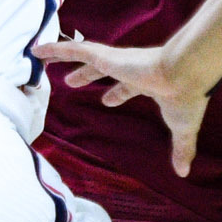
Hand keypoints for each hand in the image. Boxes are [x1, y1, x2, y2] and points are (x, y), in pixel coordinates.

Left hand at [35, 37, 210, 176]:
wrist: (184, 75)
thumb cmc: (185, 98)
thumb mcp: (181, 128)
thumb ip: (181, 148)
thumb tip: (184, 172)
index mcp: (147, 82)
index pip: (127, 87)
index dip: (117, 94)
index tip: (107, 100)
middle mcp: (130, 68)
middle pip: (102, 69)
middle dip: (87, 75)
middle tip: (71, 81)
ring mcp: (116, 60)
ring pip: (83, 55)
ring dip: (64, 57)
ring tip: (44, 58)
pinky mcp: (106, 56)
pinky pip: (73, 49)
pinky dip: (54, 48)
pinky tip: (36, 50)